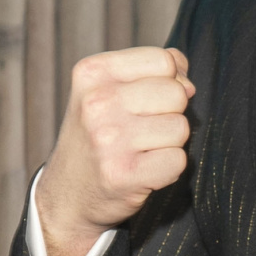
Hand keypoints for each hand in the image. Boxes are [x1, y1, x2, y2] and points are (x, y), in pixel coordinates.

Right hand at [36, 46, 194, 255]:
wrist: (66, 196)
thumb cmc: (99, 134)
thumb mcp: (112, 89)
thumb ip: (154, 71)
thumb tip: (188, 83)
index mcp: (93, 73)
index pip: (165, 60)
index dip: (167, 80)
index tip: (144, 100)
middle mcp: (96, 103)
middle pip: (177, 93)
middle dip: (170, 112)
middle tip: (141, 130)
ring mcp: (108, 140)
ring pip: (181, 128)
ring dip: (169, 143)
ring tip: (139, 151)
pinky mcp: (122, 175)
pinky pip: (178, 161)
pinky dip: (168, 170)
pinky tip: (143, 172)